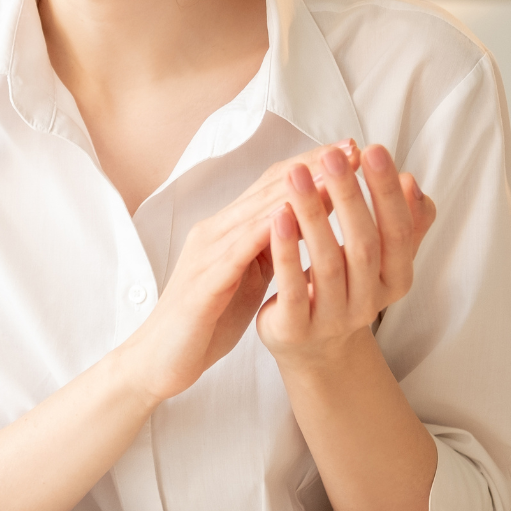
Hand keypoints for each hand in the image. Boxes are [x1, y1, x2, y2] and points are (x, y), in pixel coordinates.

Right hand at [112, 142, 362, 406]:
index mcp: (226, 230)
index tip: (351, 153)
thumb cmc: (207, 320)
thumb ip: (266, 249)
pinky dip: (265, 231)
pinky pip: (237, 252)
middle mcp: (214, 232)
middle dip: (312, 167)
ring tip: (335, 175)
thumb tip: (303, 227)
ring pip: (256, 213)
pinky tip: (291, 219)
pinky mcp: (203, 283)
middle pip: (267, 189)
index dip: (310, 166)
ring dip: (297, 191)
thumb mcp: (246, 277)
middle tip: (352, 149)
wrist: (158, 360)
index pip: (272, 186)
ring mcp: (206, 255)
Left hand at [256, 143, 437, 368]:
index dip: (386, 192)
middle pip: (365, 245)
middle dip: (350, 197)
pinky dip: (286, 251)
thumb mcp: (379, 259)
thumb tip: (413, 182)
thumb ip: (401, 223)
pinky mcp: (298, 329)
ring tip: (296, 175)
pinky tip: (277, 216)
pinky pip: (293, 288)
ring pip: (328, 263)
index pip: (398, 230)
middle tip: (334, 156)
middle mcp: (370, 301)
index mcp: (395, 279)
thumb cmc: (345, 287)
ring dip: (313, 215)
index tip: (372, 150)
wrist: (313, 349)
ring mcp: (334, 319)